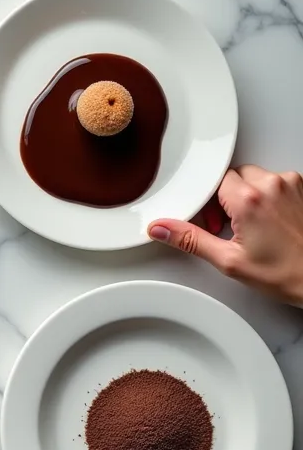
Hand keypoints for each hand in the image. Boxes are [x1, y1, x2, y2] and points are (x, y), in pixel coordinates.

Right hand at [149, 165, 302, 304]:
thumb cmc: (287, 273)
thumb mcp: (229, 261)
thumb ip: (190, 240)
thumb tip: (161, 228)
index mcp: (249, 200)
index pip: (214, 182)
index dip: (210, 204)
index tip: (216, 222)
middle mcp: (272, 186)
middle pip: (235, 177)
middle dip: (228, 198)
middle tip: (233, 226)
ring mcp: (292, 185)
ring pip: (256, 178)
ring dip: (250, 196)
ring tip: (255, 226)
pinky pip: (276, 182)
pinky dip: (270, 197)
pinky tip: (272, 222)